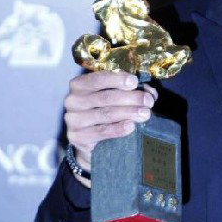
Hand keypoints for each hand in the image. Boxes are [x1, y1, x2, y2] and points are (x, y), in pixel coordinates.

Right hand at [64, 70, 157, 185]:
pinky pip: (101, 132)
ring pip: (105, 114)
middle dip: (130, 98)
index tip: (135, 82)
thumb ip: (130, 92)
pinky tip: (131, 126)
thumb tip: (149, 91)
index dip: (117, 79)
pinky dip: (118, 129)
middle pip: (104, 97)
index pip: (97, 79)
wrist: (91, 143)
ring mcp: (73, 120)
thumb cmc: (105, 113)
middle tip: (148, 101)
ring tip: (145, 114)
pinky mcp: (77, 137)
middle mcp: (72, 100)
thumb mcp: (114, 98)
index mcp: (79, 85)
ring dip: (128, 113)